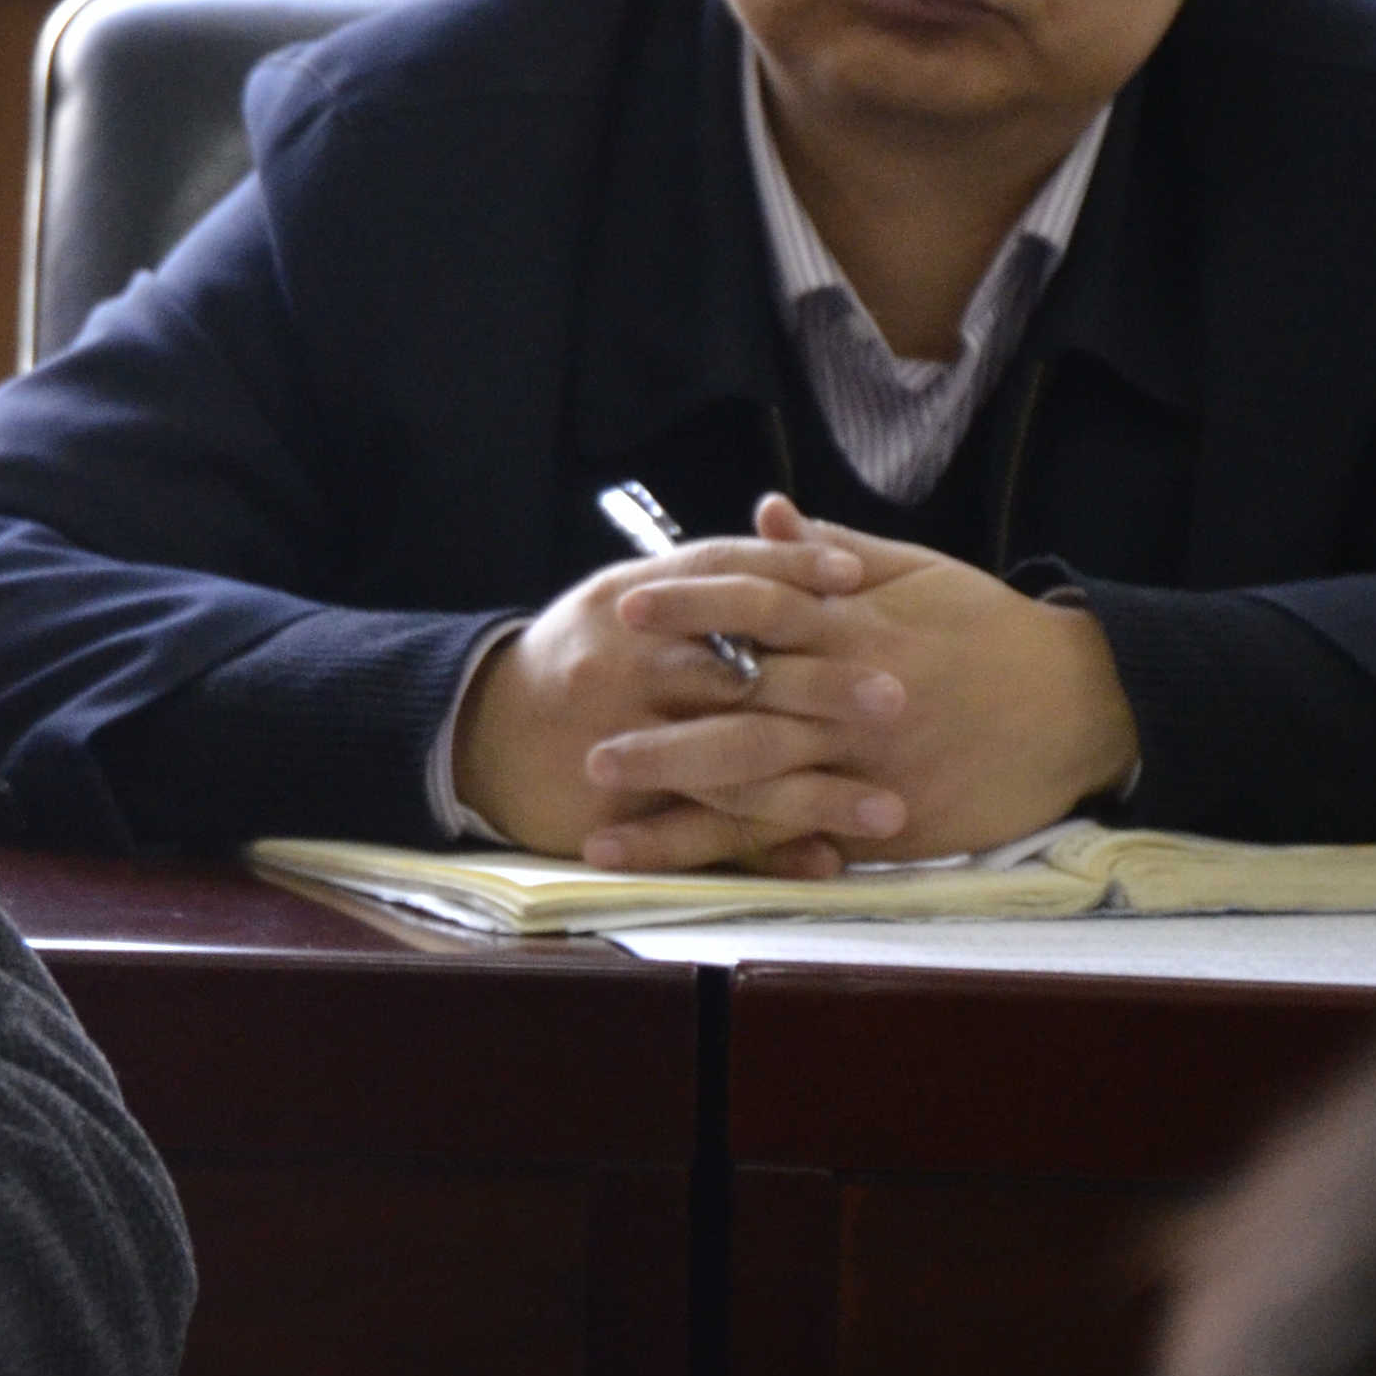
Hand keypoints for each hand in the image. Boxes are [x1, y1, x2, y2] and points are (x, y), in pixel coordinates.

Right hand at [453, 521, 894, 871]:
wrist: (478, 736)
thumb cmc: (577, 660)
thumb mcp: (623, 600)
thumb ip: (703, 573)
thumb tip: (787, 516)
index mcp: (628, 604)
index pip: (721, 572)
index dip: (791, 569)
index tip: (856, 578)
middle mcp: (624, 663)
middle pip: (738, 671)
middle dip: (822, 686)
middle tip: (897, 696)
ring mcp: (620, 736)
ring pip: (732, 761)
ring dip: (815, 789)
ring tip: (889, 808)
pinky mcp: (615, 806)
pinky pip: (703, 831)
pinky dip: (767, 848)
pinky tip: (826, 859)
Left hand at [576, 495, 1139, 872]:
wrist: (1086, 703)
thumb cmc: (990, 629)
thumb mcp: (917, 573)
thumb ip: (830, 551)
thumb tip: (761, 512)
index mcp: (855, 630)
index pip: (755, 613)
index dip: (688, 611)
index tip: (621, 609)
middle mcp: (854, 704)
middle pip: (744, 721)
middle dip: (663, 742)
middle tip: (586, 750)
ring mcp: (871, 771)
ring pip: (763, 797)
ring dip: (679, 823)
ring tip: (602, 836)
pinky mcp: (893, 825)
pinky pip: (809, 844)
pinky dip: (749, 862)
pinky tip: (688, 878)